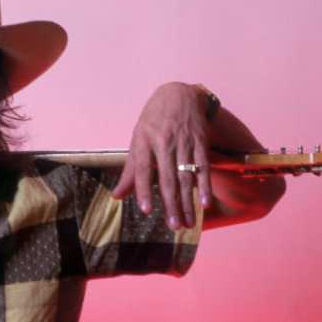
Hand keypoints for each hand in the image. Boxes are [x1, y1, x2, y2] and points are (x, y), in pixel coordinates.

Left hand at [110, 82, 211, 228]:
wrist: (179, 94)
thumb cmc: (153, 121)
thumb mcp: (137, 139)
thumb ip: (130, 170)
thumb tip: (117, 196)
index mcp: (144, 141)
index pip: (143, 169)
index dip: (144, 190)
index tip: (146, 210)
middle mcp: (165, 142)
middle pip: (168, 178)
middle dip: (171, 204)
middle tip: (174, 226)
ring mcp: (184, 142)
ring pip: (186, 177)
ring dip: (187, 202)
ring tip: (187, 223)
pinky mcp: (200, 142)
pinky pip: (203, 167)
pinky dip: (204, 186)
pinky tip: (204, 203)